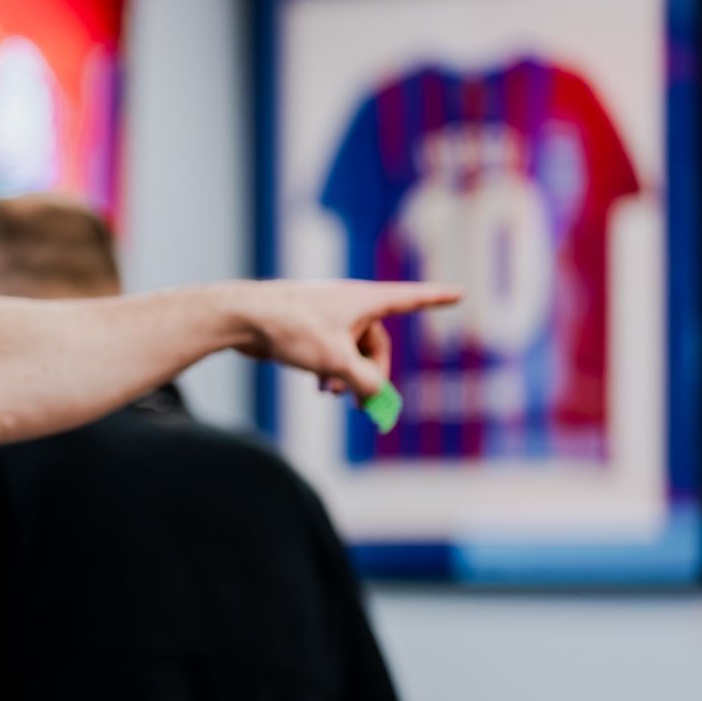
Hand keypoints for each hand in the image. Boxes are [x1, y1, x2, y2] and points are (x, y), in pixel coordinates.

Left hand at [237, 279, 460, 400]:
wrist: (241, 318)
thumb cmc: (291, 329)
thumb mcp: (336, 361)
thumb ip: (365, 383)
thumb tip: (378, 397)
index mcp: (364, 300)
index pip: (410, 299)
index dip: (436, 299)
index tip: (460, 293)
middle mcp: (349, 304)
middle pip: (377, 343)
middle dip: (372, 374)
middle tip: (364, 407)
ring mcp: (327, 315)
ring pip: (352, 351)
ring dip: (348, 376)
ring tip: (333, 395)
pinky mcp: (307, 328)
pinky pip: (331, 351)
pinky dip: (332, 370)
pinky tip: (322, 389)